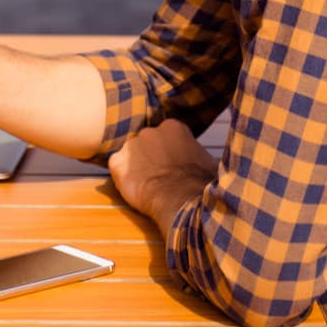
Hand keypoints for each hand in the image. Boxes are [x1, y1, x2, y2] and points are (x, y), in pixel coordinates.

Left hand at [107, 120, 216, 237]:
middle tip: (161, 175)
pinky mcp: (118, 163)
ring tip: (149, 184)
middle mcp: (150, 131)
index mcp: (173, 127)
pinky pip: (116, 166)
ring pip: (131, 154)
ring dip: (137, 166)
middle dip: (152, 157)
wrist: (181, 200)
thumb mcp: (209, 162)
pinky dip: (122, 176)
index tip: (174, 165)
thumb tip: (210, 160)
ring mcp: (132, 145)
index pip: (166, 136)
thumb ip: (201, 154)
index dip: (169, 152)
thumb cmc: (199, 184)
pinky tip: (135, 187)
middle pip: (147, 142)